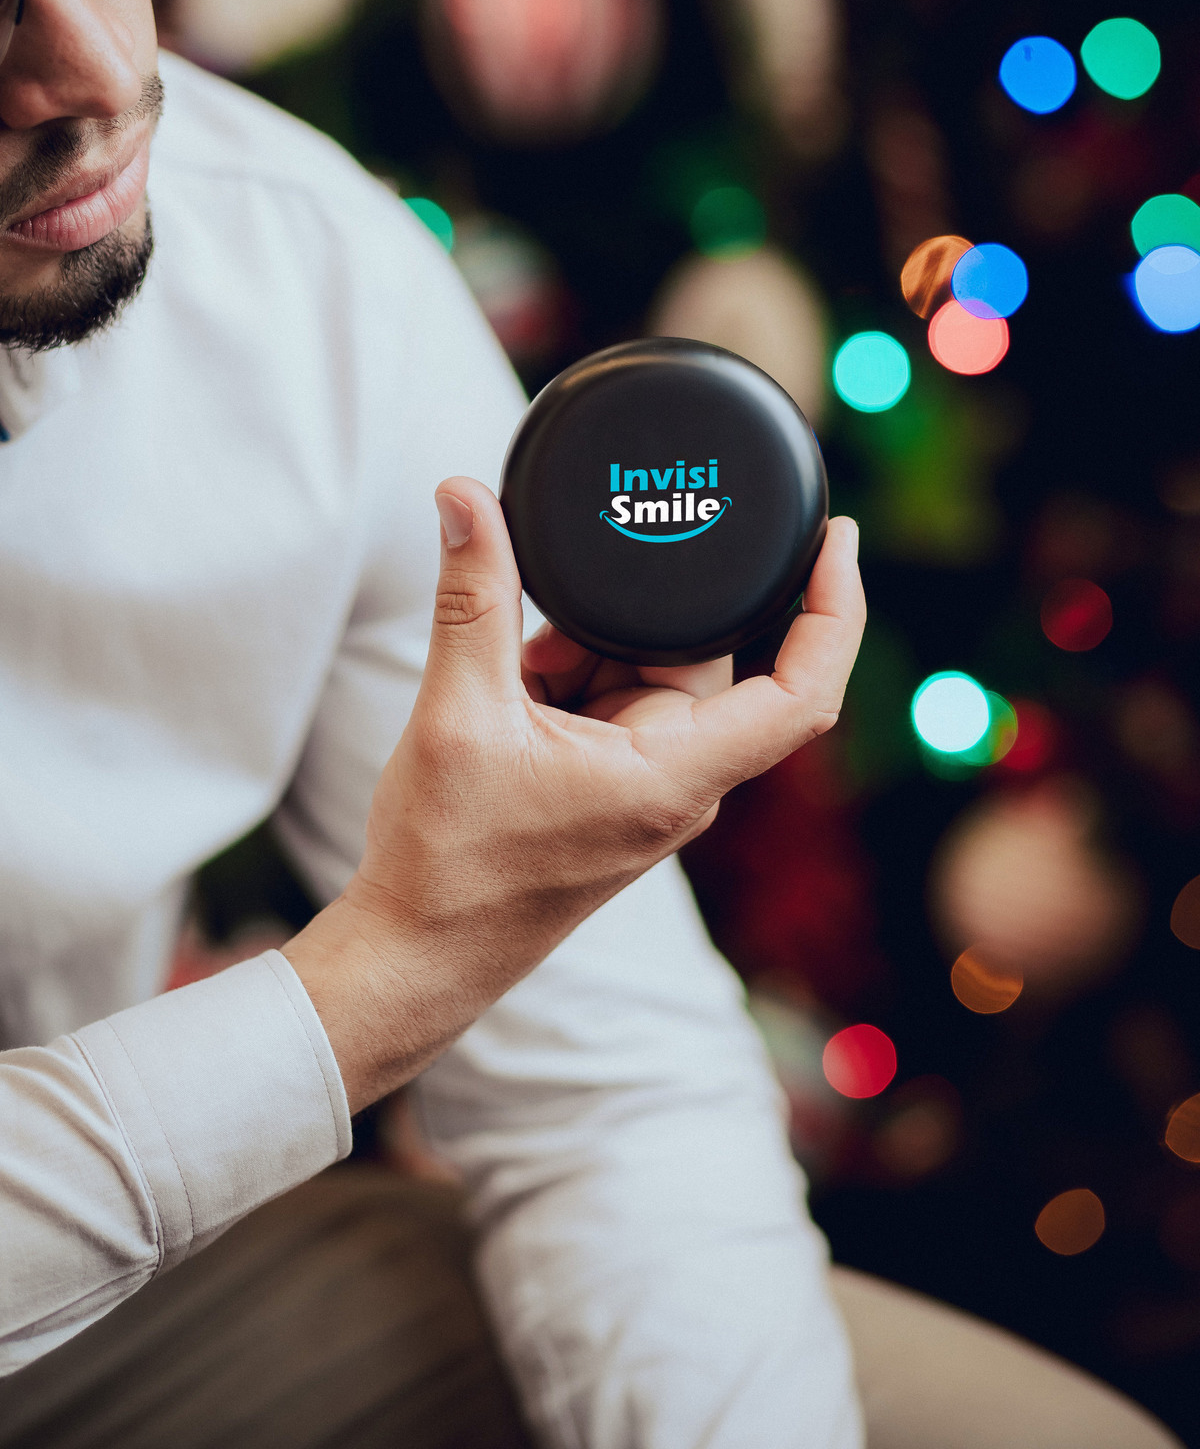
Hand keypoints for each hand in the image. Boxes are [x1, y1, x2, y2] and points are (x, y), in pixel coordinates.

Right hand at [286, 477, 863, 1111]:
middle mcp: (682, 778)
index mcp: (676, 775)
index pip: (803, 692)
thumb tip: (463, 497)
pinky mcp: (617, 782)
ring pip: (648, 670)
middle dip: (627, 618)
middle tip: (553, 610)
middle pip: (703, 655)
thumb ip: (473, 597)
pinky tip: (515, 693)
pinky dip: (567, 677)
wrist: (418, 951)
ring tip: (512, 685)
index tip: (840, 539)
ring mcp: (651, 782)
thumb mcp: (457, 715)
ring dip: (582, 651)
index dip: (837, 611)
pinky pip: (616, 697)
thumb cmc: (450, 864)